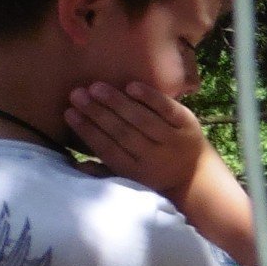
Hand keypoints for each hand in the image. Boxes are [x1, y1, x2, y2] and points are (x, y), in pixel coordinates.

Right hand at [67, 80, 216, 206]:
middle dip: (97, 113)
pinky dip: (150, 98)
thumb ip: (103, 171)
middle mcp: (155, 157)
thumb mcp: (130, 178)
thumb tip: (75, 165)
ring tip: (96, 87)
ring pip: (142, 120)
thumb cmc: (153, 172)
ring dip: (117, 102)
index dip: (87, 131)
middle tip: (77, 94)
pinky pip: (167, 109)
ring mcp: (174, 140)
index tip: (69, 112)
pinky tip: (131, 87)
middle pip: (122, 132)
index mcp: (136, 172)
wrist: (196, 174)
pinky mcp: (188, 125)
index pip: (107, 149)